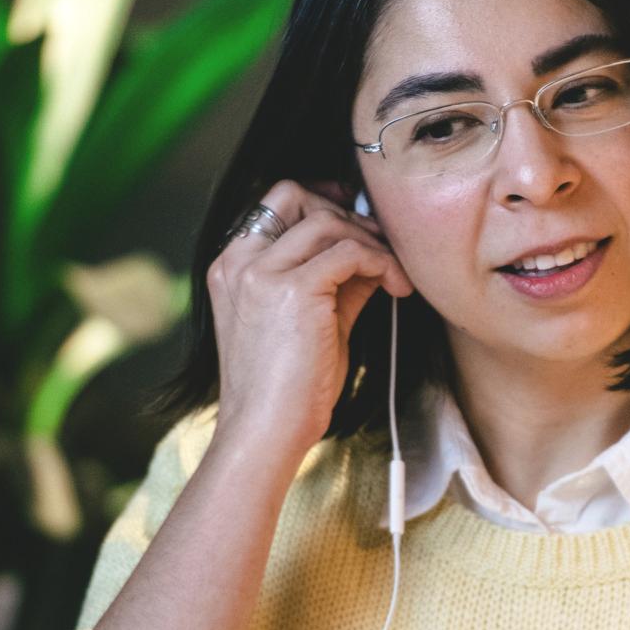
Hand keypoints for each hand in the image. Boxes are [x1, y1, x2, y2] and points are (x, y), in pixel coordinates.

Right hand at [206, 178, 413, 462]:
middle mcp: (239, 260)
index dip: (320, 202)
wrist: (265, 432)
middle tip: (383, 247)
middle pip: (298, 197)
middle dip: (348, 216)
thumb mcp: (310, 322)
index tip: (357, 221)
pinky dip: (382, 262)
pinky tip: (398, 288)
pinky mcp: (294, 289)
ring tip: (395, 275)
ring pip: (328, 222)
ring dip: (371, 242)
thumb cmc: (286, 390)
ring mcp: (262, 272)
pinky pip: (350, 252)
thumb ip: (334, 282)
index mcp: (231, 265)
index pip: (275, 202)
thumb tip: (373, 255)